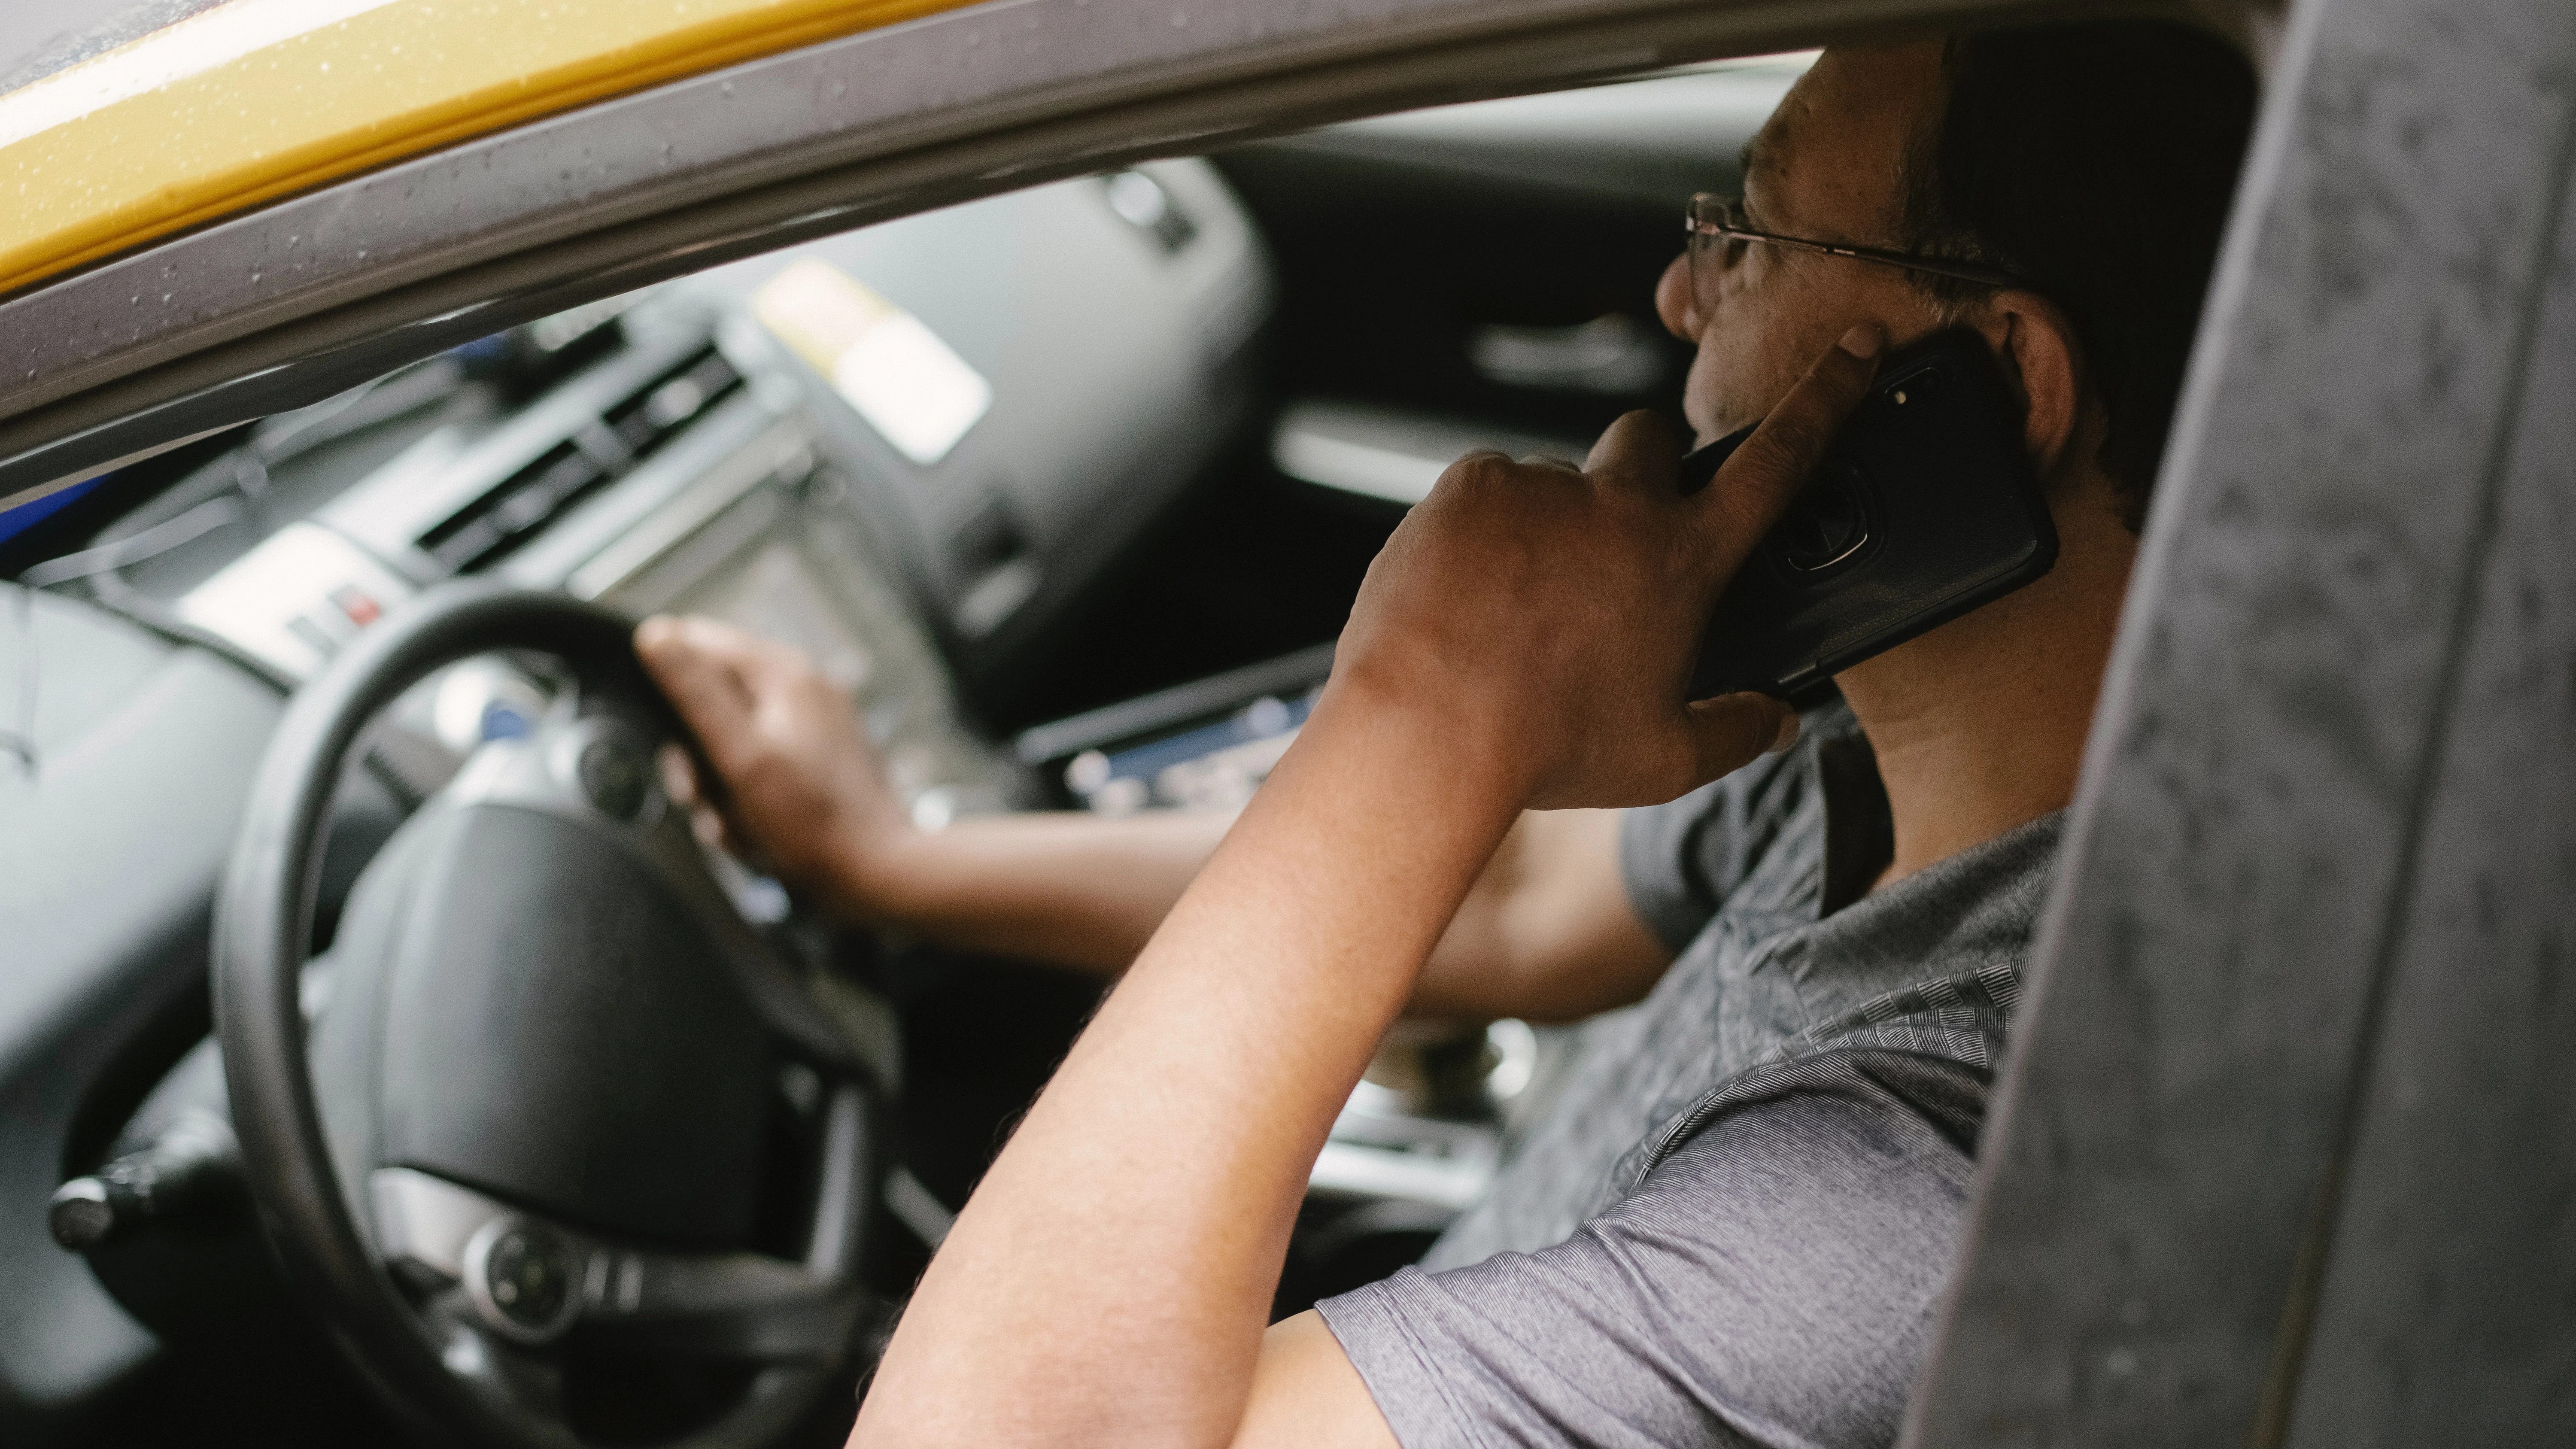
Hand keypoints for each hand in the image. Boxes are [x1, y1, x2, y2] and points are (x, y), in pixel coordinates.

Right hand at [632, 615, 908, 916]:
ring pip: (730, 741)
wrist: (880, 874)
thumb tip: (655, 633)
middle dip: (695, 755)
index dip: (667, 687)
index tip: (671, 740)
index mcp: (785, 674)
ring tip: (735, 825)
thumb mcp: (742, 756)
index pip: (699, 642)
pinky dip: (746, 801)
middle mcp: (803, 688)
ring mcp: (813, 723)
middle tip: (701, 795)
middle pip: (712, 699)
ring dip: (719, 788)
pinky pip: (758, 768)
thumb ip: (696, 693)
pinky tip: (754, 832)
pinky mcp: (817, 759)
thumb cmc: (813, 823)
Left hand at [1326, 324, 1884, 810]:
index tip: (1852, 349)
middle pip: (1654, 439)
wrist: (1428, 733)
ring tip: (1513, 601)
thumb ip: (1735, 732)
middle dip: (1647, 467)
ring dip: (1548, 522)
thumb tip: (1776, 718)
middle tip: (1615, 531)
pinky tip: (1467, 590)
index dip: (1826, 397)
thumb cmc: (1543, 747)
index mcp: (1683, 560)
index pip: (1777, 460)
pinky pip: (1487, 489)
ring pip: (1556, 479)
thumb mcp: (1662, 760)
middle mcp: (1618, 505)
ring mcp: (1541, 487)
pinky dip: (1482, 532)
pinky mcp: (1469, 485)